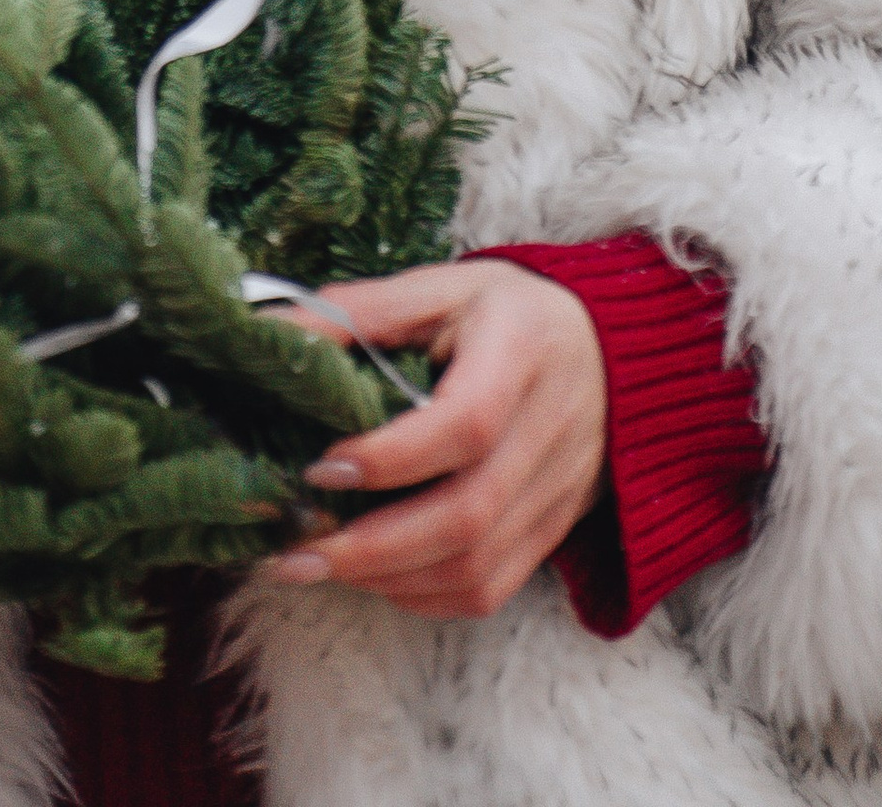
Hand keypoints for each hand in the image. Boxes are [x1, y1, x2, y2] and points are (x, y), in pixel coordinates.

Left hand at [262, 258, 607, 618]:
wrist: (608, 350)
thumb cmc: (505, 313)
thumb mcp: (440, 287)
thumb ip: (360, 312)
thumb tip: (273, 331)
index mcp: (522, 352)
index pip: (466, 424)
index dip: (392, 457)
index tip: (320, 466)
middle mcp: (550, 431)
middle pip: (468, 516)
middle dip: (372, 545)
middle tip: (294, 548)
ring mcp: (557, 493)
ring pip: (477, 568)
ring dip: (388, 579)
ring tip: (315, 564)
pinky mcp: (551, 533)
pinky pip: (489, 590)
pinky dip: (422, 595)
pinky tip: (371, 575)